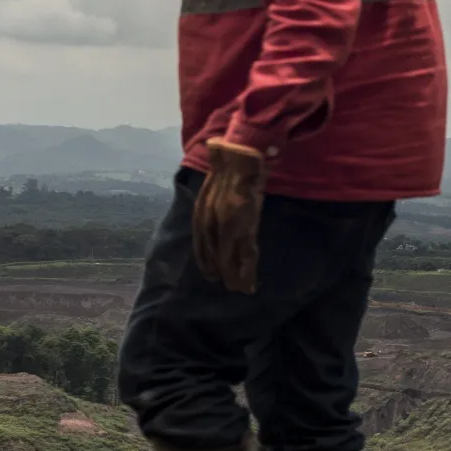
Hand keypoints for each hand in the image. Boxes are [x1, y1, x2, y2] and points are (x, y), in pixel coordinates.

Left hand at [193, 139, 267, 292]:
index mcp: (200, 217)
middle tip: (228, 285)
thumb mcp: (211, 193)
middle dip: (221, 273)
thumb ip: (211, 209)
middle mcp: (210, 226)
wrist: (240, 160)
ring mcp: (227, 228)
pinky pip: (245, 256)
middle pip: (214, 258)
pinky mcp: (244, 228)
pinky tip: (250, 284)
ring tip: (241, 290)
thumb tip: (214, 218)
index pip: (202, 248)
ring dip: (236, 278)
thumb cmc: (228, 172)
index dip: (207, 263)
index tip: (212, 274)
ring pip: (230, 261)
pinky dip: (247, 272)